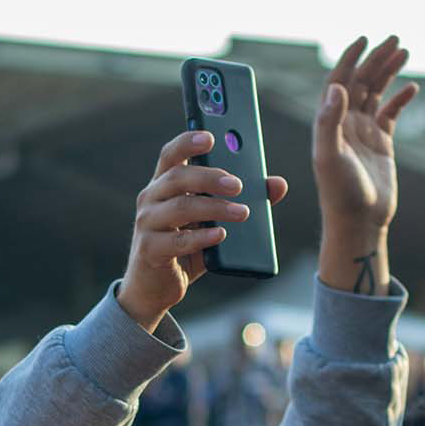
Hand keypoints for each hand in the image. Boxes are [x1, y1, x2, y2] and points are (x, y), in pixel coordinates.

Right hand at [118, 130, 289, 330]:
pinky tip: (221, 235)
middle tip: (238, 185)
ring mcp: (147, 224)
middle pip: (178, 176)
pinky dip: (201, 238)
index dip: (188, 141)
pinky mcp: (150, 250)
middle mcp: (151, 199)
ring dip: (214, 207)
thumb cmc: (184, 248)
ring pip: (180, 206)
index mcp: (164, 185)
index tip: (211, 136)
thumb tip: (277, 184)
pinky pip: (177, 241)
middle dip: (209, 176)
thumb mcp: (213, 222)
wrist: (153, 289)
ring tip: (243, 212)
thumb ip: (243, 200)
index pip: (172, 154)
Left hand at [313, 36, 418, 236]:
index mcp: (329, 123)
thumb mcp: (329, 157)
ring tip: (403, 51)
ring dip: (388, 72)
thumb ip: (329, 122)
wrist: (358, 221)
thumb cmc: (340, 193)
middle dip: (375, 59)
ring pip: (376, 94)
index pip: (338, 82)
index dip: (349, 59)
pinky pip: (390, 114)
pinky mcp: (381, 144)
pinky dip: (400, 99)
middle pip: (359, 82)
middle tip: (394, 39)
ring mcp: (363, 133)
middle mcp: (344, 124)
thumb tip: (337, 88)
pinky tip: (413, 87)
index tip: (363, 40)